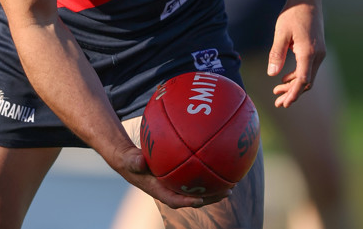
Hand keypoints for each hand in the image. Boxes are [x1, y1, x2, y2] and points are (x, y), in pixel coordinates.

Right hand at [117, 145, 231, 208]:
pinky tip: (220, 165)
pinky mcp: (180, 178)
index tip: (201, 200)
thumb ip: (134, 161)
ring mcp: (177, 185)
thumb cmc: (132, 162)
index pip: (175, 200)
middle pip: (194, 197)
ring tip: (231, 184)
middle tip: (227, 191)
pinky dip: (207, 175)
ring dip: (215, 189)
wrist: (134, 163)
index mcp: (160, 190)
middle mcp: (172, 190)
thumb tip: (140, 160)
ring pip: (198, 189)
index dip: (188, 201)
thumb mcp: (131, 161)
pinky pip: (196, 178)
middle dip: (211, 197)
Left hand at [267, 1, 325, 107]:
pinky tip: (285, 78)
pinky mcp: (317, 50)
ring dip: (295, 86)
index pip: (303, 80)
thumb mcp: (281, 33)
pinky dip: (298, 76)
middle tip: (277, 102)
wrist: (307, 0)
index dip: (293, 94)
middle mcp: (317, 55)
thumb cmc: (292, 14)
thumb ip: (276, 54)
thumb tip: (272, 74)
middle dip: (293, 94)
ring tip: (278, 92)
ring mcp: (319, 53)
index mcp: (308, 52)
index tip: (284, 103)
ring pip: (308, 76)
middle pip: (306, 82)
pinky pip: (309, 69)